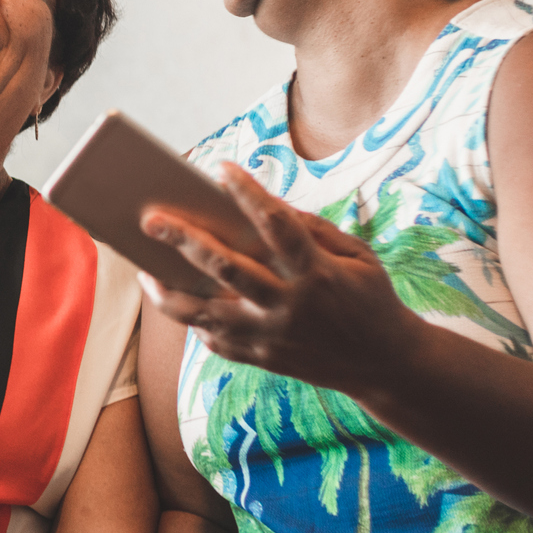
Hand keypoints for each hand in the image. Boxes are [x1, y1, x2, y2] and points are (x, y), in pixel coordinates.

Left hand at [138, 162, 422, 392]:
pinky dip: (194, 320)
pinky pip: (214, 340)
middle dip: (183, 240)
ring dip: (168, 291)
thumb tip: (260, 204)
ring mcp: (272, 337)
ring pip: (204, 314)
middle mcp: (289, 306)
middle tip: (149, 219)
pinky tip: (179, 299)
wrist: (388, 365)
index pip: (276, 225)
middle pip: (225, 269)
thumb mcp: (356, 256)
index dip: (248, 193)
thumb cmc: (369, 297)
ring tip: (145, 271)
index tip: (220, 167)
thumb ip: (311, 230)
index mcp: (318, 272)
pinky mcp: (261, 360)